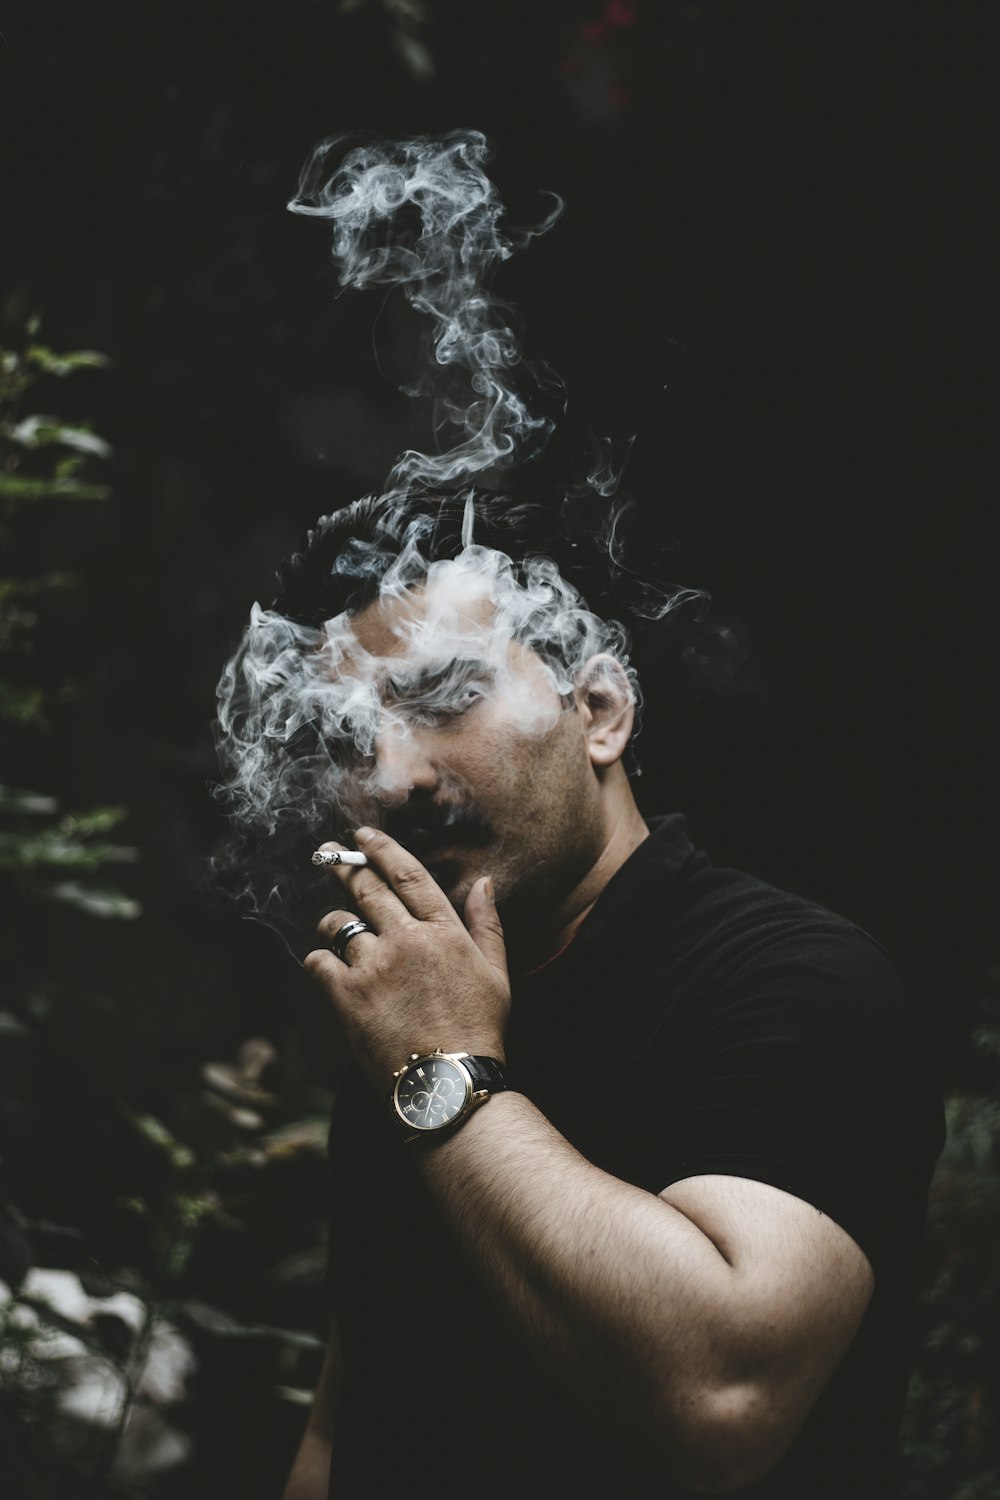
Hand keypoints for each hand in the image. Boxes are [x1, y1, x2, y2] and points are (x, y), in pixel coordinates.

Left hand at [303, 828, 510, 1088]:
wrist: (449, 1084)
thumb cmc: (478, 1031)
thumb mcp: (497, 973)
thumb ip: (487, 923)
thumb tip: (483, 881)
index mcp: (444, 931)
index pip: (408, 874)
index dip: (382, 849)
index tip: (364, 835)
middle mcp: (407, 940)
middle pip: (367, 889)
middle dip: (345, 866)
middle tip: (329, 854)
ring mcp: (374, 967)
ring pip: (338, 924)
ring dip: (333, 921)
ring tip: (333, 926)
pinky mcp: (347, 996)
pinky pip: (318, 962)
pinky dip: (317, 960)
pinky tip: (324, 967)